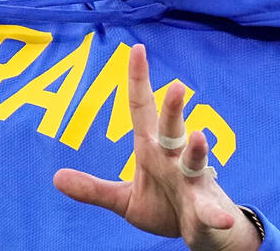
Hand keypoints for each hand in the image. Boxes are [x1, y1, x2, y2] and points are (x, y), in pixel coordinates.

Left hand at [53, 44, 261, 250]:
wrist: (200, 234)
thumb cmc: (164, 207)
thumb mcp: (124, 200)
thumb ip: (93, 189)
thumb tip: (56, 178)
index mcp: (151, 149)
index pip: (142, 109)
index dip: (139, 80)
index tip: (137, 48)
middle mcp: (173, 158)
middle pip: (171, 128)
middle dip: (173, 108)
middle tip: (177, 85)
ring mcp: (191, 182)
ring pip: (194, 161)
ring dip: (196, 150)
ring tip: (198, 137)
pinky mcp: (204, 209)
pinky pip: (210, 211)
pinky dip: (217, 215)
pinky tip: (223, 219)